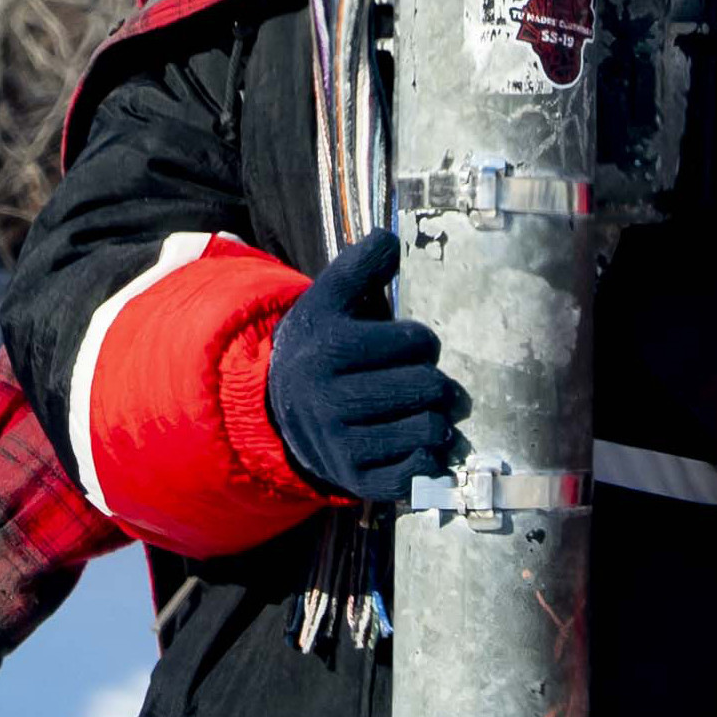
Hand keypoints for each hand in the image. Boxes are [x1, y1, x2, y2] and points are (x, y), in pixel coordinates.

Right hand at [265, 229, 460, 502]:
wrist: (280, 410)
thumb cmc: (319, 347)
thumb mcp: (328, 299)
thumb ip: (360, 265)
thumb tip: (390, 237)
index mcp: (328, 349)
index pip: (419, 343)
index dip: (424, 342)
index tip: (408, 346)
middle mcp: (329, 400)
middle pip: (430, 388)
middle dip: (436, 382)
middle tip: (423, 382)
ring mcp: (339, 445)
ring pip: (430, 431)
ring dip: (437, 420)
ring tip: (421, 411)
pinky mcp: (353, 479)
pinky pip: (418, 472)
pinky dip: (427, 458)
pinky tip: (412, 442)